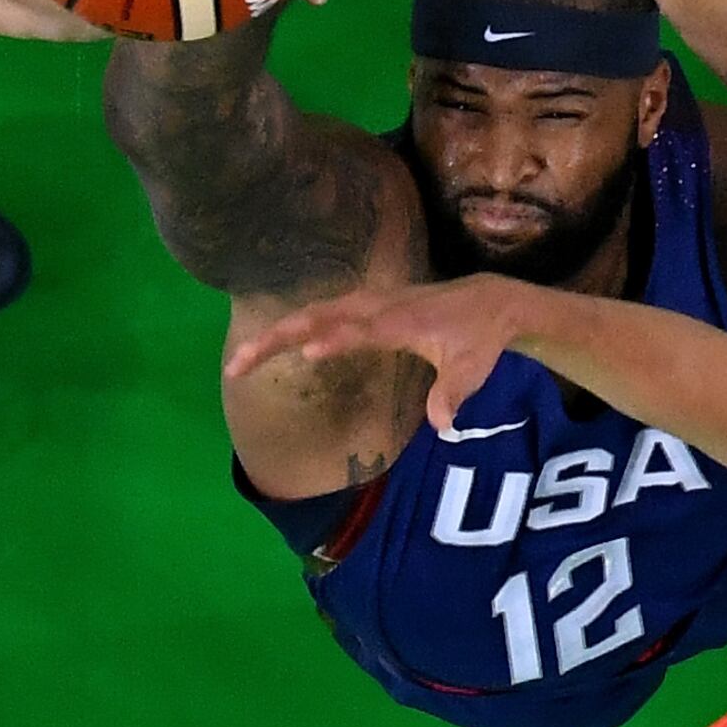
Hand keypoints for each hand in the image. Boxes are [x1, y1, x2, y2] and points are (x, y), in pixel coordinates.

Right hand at [227, 277, 542, 436]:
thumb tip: (443, 425)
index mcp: (401, 321)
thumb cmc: (478, 339)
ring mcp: (368, 302)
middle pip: (317, 317)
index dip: (334, 340)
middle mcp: (377, 306)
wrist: (489, 300)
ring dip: (275, 333)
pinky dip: (292, 326)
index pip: (360, 330)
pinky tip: (270, 344)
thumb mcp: (473, 368)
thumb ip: (454, 394)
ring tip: (240, 360)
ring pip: (312, 313)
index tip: (305, 354)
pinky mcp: (364, 304)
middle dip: (276, 339)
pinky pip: (320, 312)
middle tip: (238, 366)